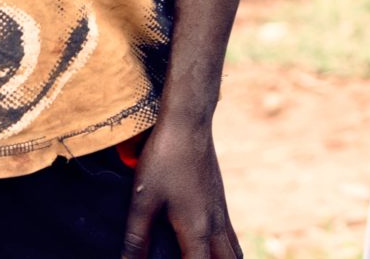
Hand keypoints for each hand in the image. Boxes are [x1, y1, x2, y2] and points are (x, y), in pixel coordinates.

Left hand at [121, 113, 238, 257]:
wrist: (189, 124)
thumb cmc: (163, 161)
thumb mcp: (143, 202)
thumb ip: (136, 240)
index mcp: (198, 228)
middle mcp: (216, 223)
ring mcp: (222, 211)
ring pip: (233, 252)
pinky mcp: (220, 201)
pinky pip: (230, 237)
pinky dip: (226, 252)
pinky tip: (209, 250)